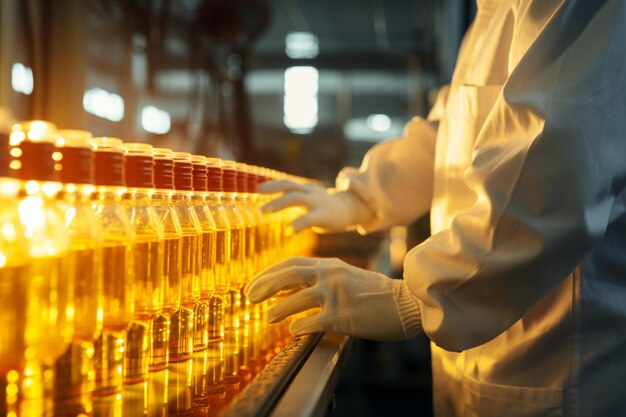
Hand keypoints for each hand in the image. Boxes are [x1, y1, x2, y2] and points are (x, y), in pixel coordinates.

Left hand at [244, 257, 420, 340]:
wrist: (406, 302)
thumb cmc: (376, 292)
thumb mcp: (347, 276)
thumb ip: (322, 278)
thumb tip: (292, 289)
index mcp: (330, 265)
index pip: (291, 263)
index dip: (269, 273)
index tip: (253, 283)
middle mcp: (330, 276)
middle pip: (287, 276)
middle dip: (264, 286)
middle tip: (249, 297)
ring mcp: (335, 295)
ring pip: (295, 301)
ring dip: (277, 310)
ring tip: (268, 318)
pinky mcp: (342, 316)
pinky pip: (311, 322)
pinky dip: (298, 327)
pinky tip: (293, 331)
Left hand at [258, 180, 370, 233]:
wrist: (349, 211)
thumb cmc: (322, 207)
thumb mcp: (307, 199)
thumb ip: (292, 199)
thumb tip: (270, 204)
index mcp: (304, 188)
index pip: (286, 183)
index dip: (271, 184)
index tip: (257, 188)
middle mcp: (309, 192)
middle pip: (288, 186)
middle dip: (272, 190)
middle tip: (256, 200)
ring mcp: (316, 202)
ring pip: (296, 198)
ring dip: (278, 203)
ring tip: (263, 212)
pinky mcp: (323, 215)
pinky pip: (308, 219)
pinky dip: (297, 224)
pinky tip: (288, 232)